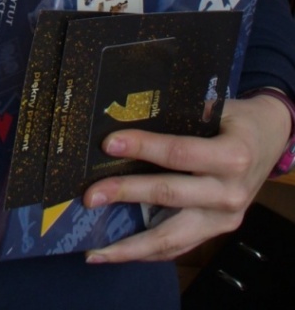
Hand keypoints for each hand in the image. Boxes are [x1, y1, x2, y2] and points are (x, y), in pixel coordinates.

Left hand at [82, 93, 291, 262]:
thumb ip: (181, 114)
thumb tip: (127, 113)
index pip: (179, 153)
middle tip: (89, 195)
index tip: (109, 143)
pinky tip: (119, 252)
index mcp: (231, 155)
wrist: (270, 140)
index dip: (144, 147)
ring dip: (130, 245)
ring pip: (172, 237)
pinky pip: (179, 246)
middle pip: (169, 195)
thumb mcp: (217, 107)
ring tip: (96, 250)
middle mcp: (229, 192)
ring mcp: (224, 218)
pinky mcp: (217, 231)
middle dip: (125, 194)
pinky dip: (147, 252)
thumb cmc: (236, 119)